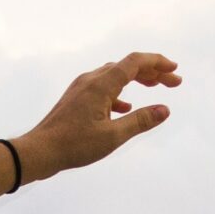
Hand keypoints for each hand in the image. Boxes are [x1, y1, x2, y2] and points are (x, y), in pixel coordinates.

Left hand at [17, 52, 180, 181]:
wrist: (39, 150)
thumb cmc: (74, 145)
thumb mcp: (113, 137)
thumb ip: (140, 121)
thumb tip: (165, 110)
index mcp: (102, 84)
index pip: (135, 62)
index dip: (157, 63)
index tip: (175, 70)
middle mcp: (91, 79)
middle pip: (127, 66)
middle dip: (152, 72)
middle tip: (173, 82)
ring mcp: (81, 87)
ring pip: (115, 75)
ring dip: (136, 80)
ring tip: (154, 88)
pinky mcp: (76, 98)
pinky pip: (103, 88)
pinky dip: (119, 93)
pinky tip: (125, 107)